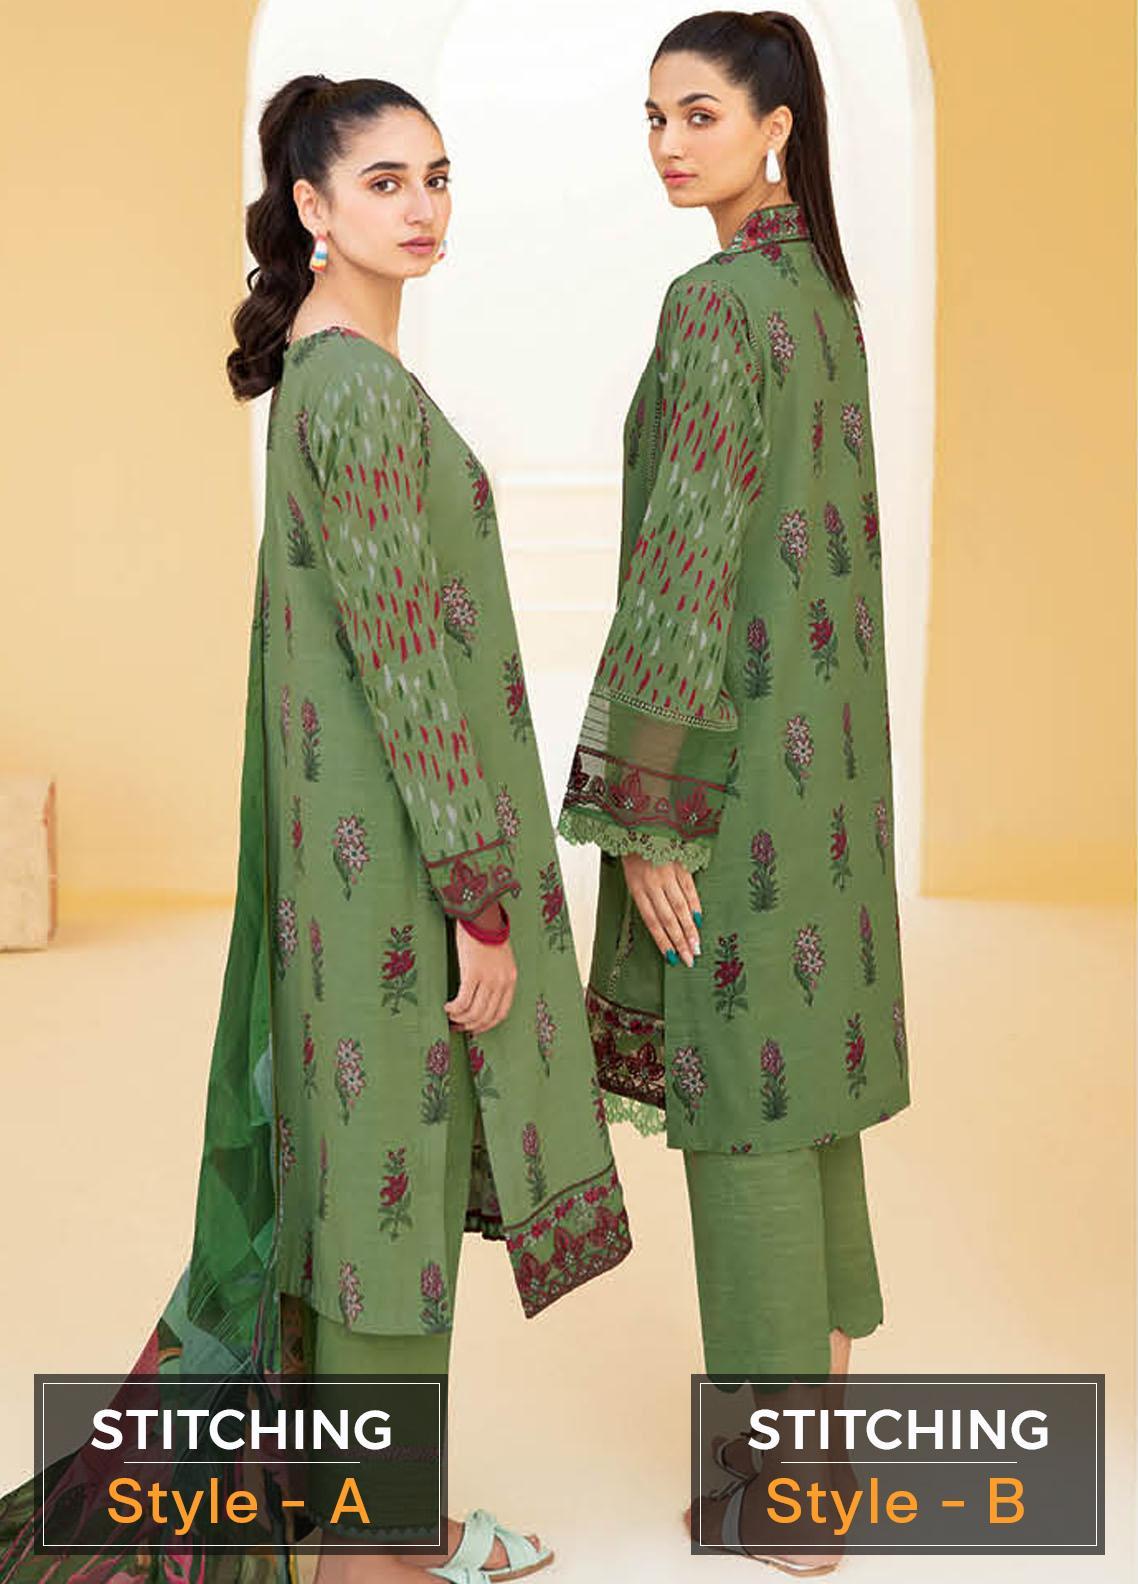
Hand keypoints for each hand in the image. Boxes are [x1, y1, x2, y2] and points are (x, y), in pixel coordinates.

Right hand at [444, 900, 517, 1032]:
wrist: (483, 916)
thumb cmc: (488, 934)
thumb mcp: (501, 958)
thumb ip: (497, 976)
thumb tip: (485, 994)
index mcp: (510, 980)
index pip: (501, 1013)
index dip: (487, 1025)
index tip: (475, 1028)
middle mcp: (501, 983)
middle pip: (486, 1016)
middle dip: (470, 1025)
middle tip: (457, 1027)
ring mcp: (488, 979)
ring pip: (474, 1012)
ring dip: (459, 1019)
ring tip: (450, 1017)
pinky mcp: (472, 974)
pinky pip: (463, 1001)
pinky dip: (454, 1009)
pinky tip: (446, 1007)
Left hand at [620, 853, 701, 965]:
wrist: (640, 823)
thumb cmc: (634, 852)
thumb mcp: (631, 875)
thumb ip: (644, 897)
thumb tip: (661, 923)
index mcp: (636, 888)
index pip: (651, 921)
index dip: (662, 940)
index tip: (671, 958)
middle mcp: (652, 883)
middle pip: (667, 918)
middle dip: (679, 941)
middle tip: (689, 958)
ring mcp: (667, 874)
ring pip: (680, 907)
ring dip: (689, 928)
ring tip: (696, 945)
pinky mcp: (679, 864)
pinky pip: (689, 888)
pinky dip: (694, 905)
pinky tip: (698, 920)